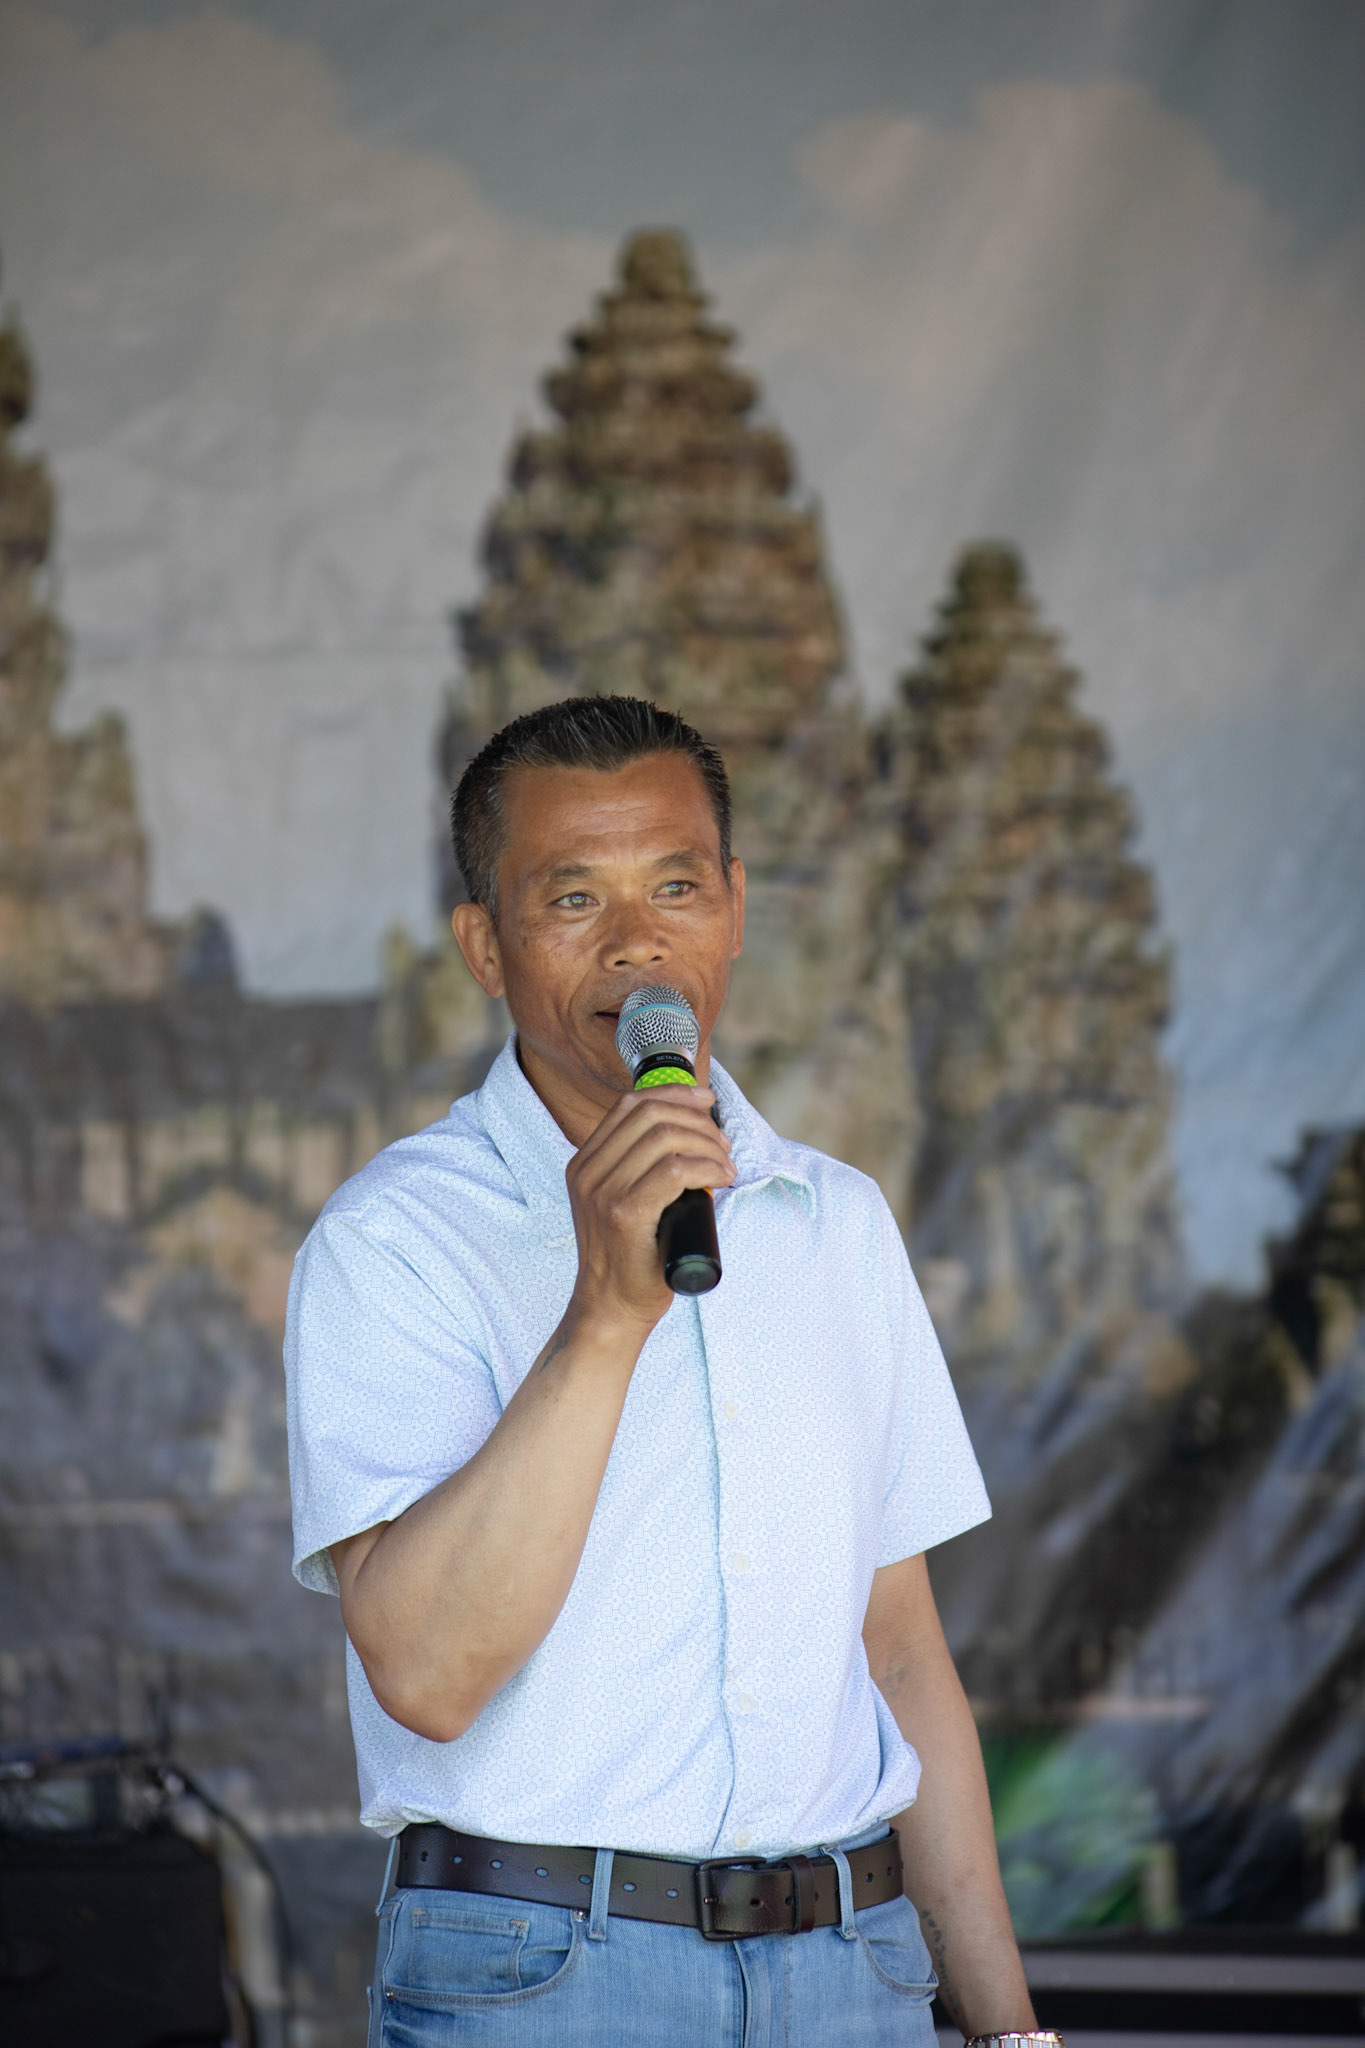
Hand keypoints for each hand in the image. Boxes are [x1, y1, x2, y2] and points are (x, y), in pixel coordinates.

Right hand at [564, 1084, 734, 1334]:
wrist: (610, 1308)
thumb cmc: (629, 1257)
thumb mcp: (618, 1202)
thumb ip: (636, 1168)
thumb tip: (689, 1133)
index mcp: (584, 1163)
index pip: (630, 1105)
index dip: (674, 1094)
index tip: (706, 1102)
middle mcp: (588, 1172)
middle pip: (650, 1114)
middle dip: (697, 1120)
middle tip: (723, 1145)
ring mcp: (603, 1192)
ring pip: (666, 1138)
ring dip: (708, 1145)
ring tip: (725, 1166)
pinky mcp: (625, 1214)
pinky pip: (674, 1171)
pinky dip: (707, 1168)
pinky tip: (721, 1179)